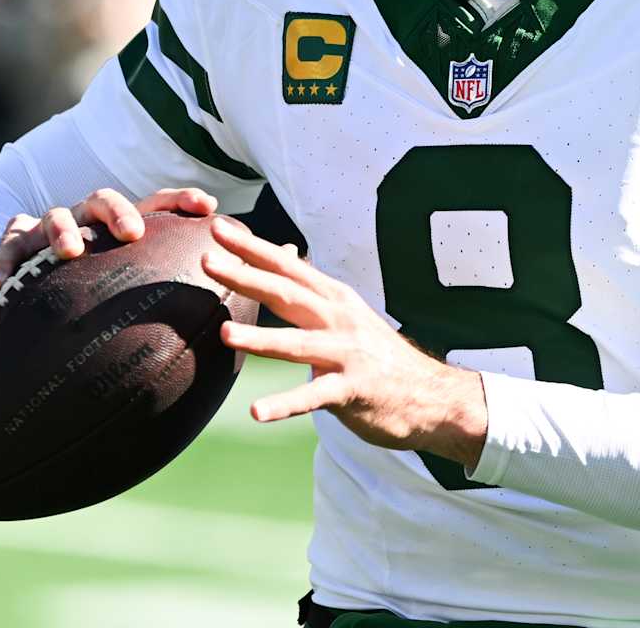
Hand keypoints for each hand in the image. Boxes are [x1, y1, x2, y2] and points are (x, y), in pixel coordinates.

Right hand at [0, 187, 218, 302]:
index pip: (154, 205)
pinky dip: (2, 267)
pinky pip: (5, 253)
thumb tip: (218, 333)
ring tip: (69, 251)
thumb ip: (166, 299)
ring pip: (55, 216)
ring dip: (62, 230)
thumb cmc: (92, 291)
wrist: (28, 290)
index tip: (208, 205)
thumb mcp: (128, 289)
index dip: (180, 200)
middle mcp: (85, 222)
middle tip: (133, 233)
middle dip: (119, 212)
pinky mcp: (12, 252)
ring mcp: (47, 233)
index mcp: (119, 227)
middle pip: (103, 200)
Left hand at [201, 218, 486, 466]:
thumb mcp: (346, 315)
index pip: (288, 266)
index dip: (252, 247)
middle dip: (246, 275)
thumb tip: (285, 257)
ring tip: (225, 332)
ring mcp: (347, 353)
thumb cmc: (378, 357)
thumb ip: (312, 294)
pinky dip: (285, 404)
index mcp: (334, 299)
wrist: (431, 395)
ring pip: (297, 343)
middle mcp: (339, 319)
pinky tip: (256, 411)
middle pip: (287, 293)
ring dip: (260, 338)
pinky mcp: (352, 389)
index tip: (218, 227)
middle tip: (208, 259)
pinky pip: (314, 397)